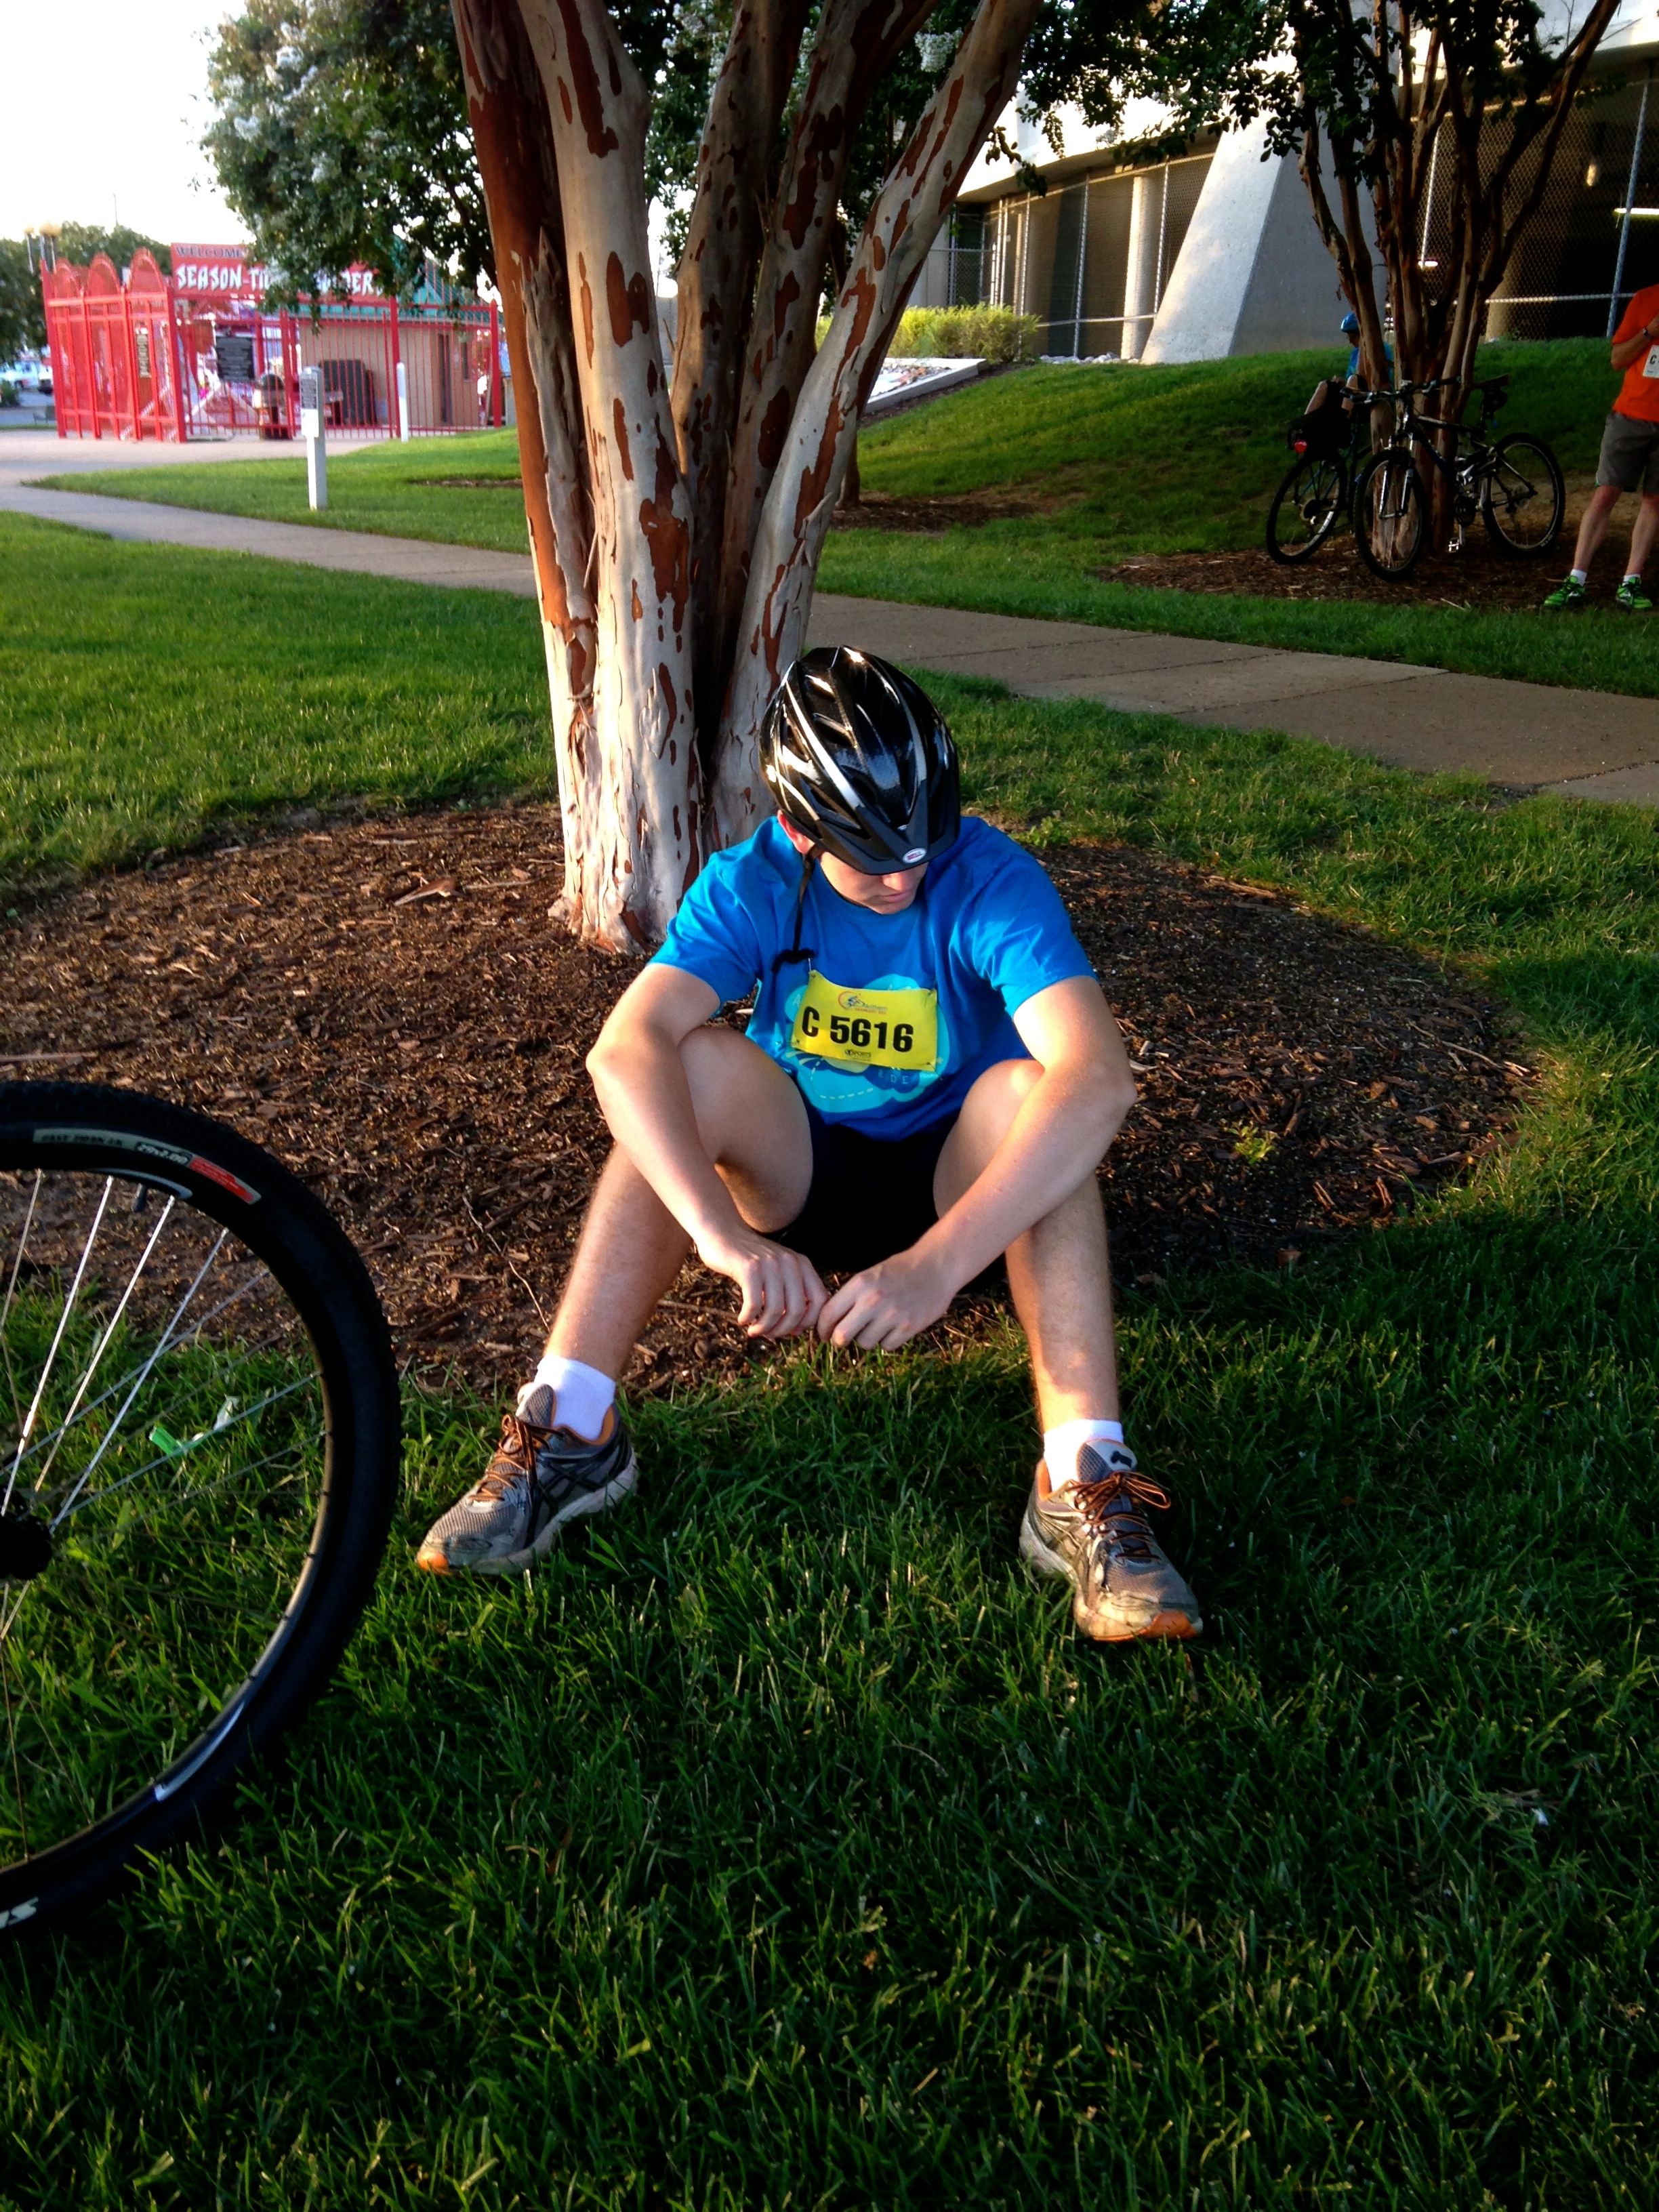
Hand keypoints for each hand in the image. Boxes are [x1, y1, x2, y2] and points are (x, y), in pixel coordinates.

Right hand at [696, 1223, 826, 1337]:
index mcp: (802, 1264)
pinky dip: (748, 1318)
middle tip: (768, 1335)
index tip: (792, 1331)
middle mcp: (790, 1262)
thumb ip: (790, 1294)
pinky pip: (754, 1304)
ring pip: (776, 1310)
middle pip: (798, 1310)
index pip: (820, 1300)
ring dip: (764, 1328)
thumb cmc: (750, 1261)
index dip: (809, 1321)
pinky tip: (743, 1319)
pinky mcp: (749, 1268)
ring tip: (754, 1331)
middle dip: (782, 1330)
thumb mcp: (778, 1272)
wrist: (722, 1234)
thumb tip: (796, 1330)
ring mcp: (770, 1264)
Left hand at [816, 1246, 953, 1350]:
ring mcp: (892, 1315)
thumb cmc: (900, 1270)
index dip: (823, 1329)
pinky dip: (887, 1340)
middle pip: (842, 1335)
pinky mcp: (908, 1327)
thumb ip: (851, 1297)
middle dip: (839, 1340)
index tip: (824, 1334)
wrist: (936, 1266)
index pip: (829, 1314)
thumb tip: (830, 1322)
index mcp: (859, 1284)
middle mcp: (873, 1300)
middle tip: (842, 1339)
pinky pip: (887, 1346)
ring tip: (877, 1326)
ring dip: (867, 1338)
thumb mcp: (870, 1275)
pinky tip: (893, 1327)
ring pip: (865, 1343)